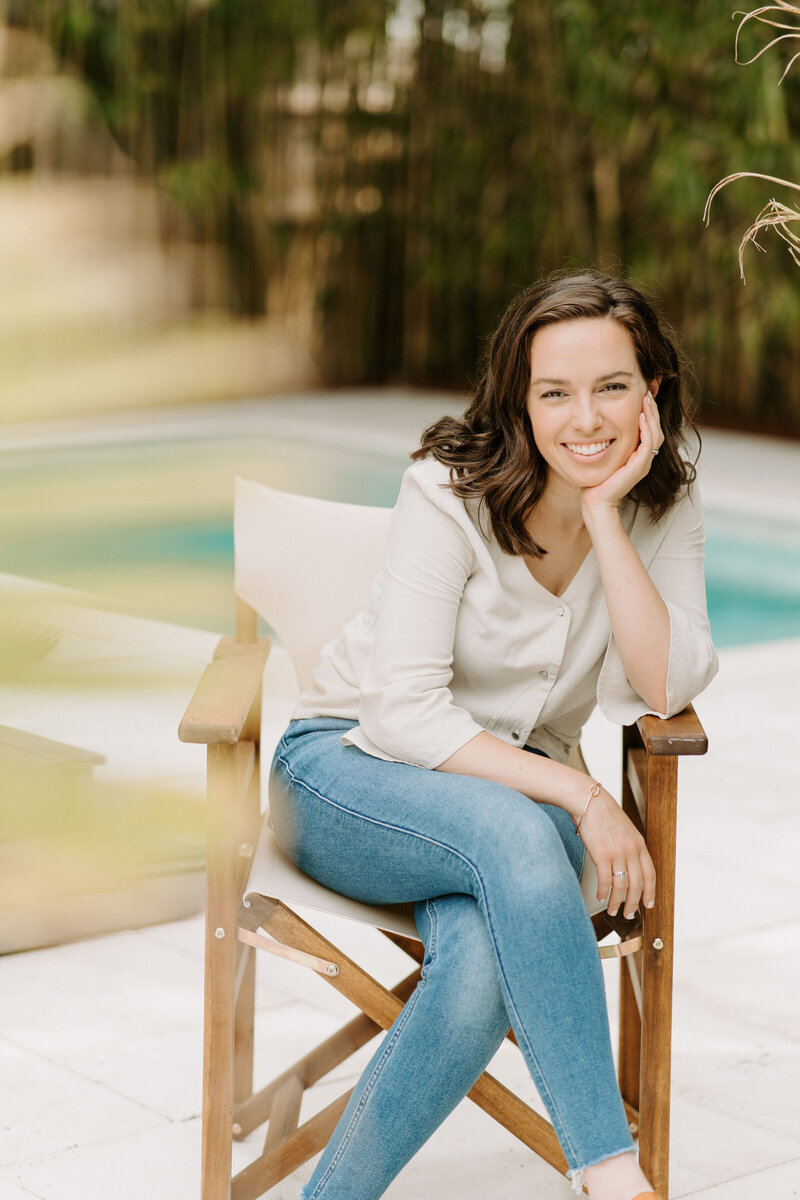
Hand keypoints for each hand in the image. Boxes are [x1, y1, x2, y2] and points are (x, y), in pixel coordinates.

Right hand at [577, 786, 655, 918]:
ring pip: (622, 886)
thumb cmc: (603, 814)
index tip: (648, 904)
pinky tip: (601, 897)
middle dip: (634, 903)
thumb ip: (629, 847)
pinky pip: (605, 881)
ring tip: (613, 910)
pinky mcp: (602, 855)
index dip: (650, 891)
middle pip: (637, 884)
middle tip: (629, 914)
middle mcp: (631, 850)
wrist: (588, 800)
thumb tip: (628, 866)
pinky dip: (604, 892)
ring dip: (617, 902)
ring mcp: (617, 853)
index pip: (650, 874)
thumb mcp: (624, 829)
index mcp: (639, 844)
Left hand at [581, 390, 664, 513]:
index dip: (647, 412)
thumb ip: (606, 443)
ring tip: (646, 398)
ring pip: (655, 433)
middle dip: (652, 409)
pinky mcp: (639, 467)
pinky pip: (649, 443)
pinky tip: (641, 416)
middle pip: (656, 428)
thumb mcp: (603, 457)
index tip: (641, 395)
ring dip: (652, 414)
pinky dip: (647, 429)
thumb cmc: (596, 482)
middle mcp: (644, 458)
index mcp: (638, 455)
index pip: (649, 429)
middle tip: (647, 391)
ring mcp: (644, 463)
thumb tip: (596, 428)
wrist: (596, 502)